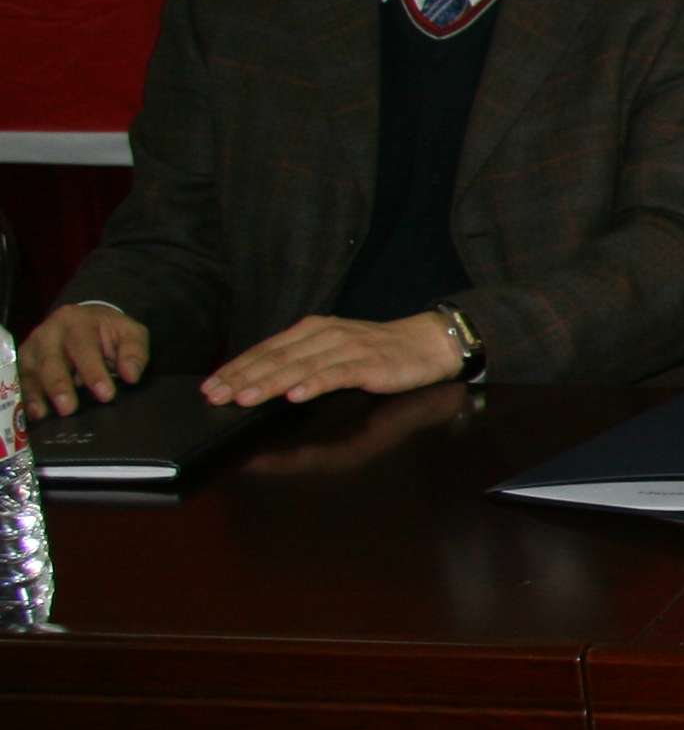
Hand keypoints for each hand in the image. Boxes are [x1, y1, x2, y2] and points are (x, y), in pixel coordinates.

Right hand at [19, 303, 151, 418]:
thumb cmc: (109, 332)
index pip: (83, 347)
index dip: (93, 372)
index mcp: (76, 320)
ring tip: (46, 414)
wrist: (84, 321)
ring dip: (38, 394)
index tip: (105, 395)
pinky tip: (35, 414)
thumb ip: (134, 351)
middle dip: (59, 386)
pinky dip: (28, 398)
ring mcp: (32, 348)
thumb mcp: (130, 333)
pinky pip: (23, 382)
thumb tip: (131, 375)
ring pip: (32, 372)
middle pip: (51, 361)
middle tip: (68, 408)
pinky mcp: (24, 363)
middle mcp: (48, 333)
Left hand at [204, 311, 460, 406]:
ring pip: (299, 367)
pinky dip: (313, 385)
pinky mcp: (368, 364)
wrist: (427, 344)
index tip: (210, 385)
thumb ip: (305, 359)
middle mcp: (325, 335)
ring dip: (268, 383)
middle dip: (241, 378)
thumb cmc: (380, 352)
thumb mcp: (336, 348)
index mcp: (313, 330)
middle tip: (214, 396)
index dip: (236, 367)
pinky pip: (335, 375)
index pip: (266, 349)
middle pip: (276, 357)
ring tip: (244, 398)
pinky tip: (295, 396)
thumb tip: (264, 379)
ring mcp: (347, 349)